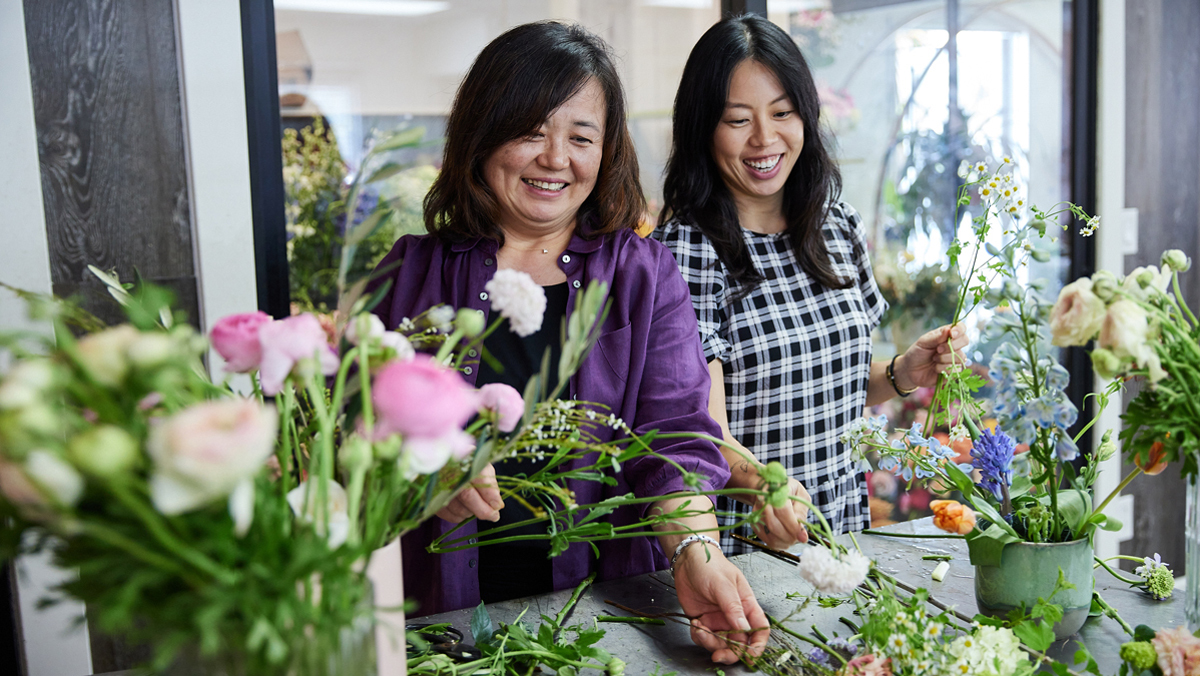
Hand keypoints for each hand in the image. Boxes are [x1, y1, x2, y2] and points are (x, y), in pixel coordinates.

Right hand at [436, 463, 502, 522]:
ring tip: (476, 506)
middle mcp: (447, 471)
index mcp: (463, 459)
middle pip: (466, 495)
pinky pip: (449, 515)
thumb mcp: (481, 466)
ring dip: (471, 512)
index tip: (498, 505)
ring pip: (458, 508)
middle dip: (483, 510)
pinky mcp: (431, 498)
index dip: (489, 494)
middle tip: (494, 515)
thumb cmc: (466, 463)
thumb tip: (497, 504)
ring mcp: (437, 485)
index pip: (478, 477)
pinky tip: (464, 508)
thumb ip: (489, 483)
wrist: (441, 460)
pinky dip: (459, 516)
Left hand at [672, 543, 769, 664]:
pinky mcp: (704, 622)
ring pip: (721, 644)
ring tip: (700, 629)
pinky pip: (704, 639)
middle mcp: (735, 616)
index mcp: (747, 605)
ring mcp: (719, 620)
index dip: (758, 645)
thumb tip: (745, 629)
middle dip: (731, 653)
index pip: (760, 629)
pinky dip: (699, 637)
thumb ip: (733, 608)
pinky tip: (695, 624)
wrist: (687, 560)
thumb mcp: (723, 585)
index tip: (750, 656)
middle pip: (740, 644)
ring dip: (710, 644)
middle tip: (718, 655)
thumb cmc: (710, 566)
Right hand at [750, 477, 809, 549]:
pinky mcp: (755, 524)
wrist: (767, 488)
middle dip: (789, 537)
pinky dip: (779, 543)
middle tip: (800, 538)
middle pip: (774, 526)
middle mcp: (762, 502)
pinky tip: (786, 538)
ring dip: (785, 541)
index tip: (803, 538)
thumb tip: (801, 531)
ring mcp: (757, 514)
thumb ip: (801, 511)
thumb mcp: (800, 494)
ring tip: (794, 536)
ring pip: (770, 536)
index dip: (793, 527)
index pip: (783, 512)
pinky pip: (767, 540)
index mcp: (776, 490)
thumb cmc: (788, 490)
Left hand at [898, 324, 968, 389]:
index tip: (952, 334)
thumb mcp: (923, 342)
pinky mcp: (954, 371)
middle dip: (951, 345)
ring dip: (944, 358)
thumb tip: (949, 329)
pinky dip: (943, 369)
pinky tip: (935, 368)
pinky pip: (956, 369)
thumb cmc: (917, 353)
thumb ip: (936, 337)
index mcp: (947, 334)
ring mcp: (956, 358)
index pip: (961, 327)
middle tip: (937, 349)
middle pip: (965, 340)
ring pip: (960, 356)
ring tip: (934, 359)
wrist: (911, 370)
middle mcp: (954, 345)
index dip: (959, 330)